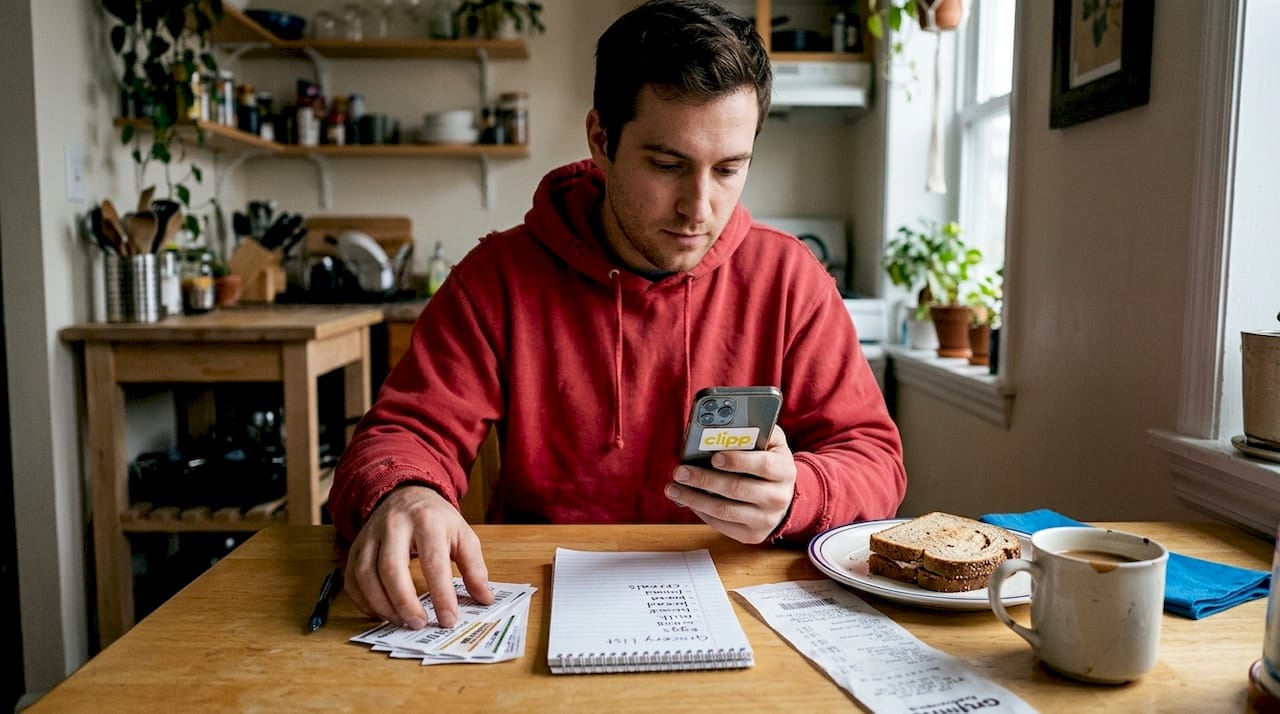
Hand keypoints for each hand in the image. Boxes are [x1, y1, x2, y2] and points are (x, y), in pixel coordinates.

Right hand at [343, 484, 492, 628]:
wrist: (405, 494)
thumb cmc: (436, 519)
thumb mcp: (463, 535)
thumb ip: (475, 567)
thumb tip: (485, 598)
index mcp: (428, 521)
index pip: (433, 562)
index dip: (441, 594)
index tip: (448, 619)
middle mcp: (395, 526)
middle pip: (391, 568)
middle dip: (404, 602)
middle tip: (418, 624)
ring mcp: (371, 536)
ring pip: (366, 575)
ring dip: (381, 605)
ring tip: (401, 621)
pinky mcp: (355, 547)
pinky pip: (352, 579)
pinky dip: (363, 602)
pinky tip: (380, 613)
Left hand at [664, 426, 796, 542]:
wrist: (783, 496)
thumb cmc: (768, 461)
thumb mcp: (770, 442)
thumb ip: (754, 430)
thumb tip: (723, 424)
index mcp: (784, 470)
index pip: (763, 465)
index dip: (738, 461)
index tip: (714, 457)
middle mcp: (778, 497)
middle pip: (738, 489)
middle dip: (704, 480)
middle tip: (680, 471)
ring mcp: (766, 519)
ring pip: (725, 511)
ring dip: (694, 499)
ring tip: (673, 488)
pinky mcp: (752, 535)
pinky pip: (721, 525)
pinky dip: (700, 512)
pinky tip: (686, 499)